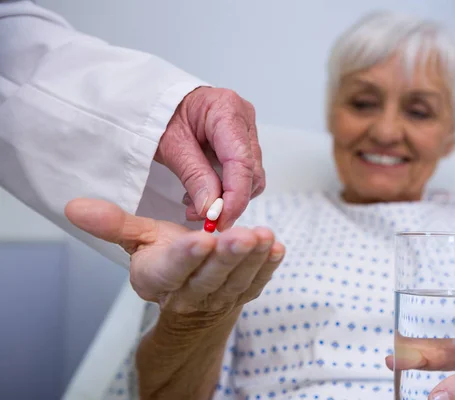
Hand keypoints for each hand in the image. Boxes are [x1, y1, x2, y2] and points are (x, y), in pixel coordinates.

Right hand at [65, 198, 283, 324]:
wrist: (186, 296)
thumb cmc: (163, 260)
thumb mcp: (137, 240)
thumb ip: (113, 224)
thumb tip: (75, 206)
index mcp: (160, 278)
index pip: (173, 269)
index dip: (187, 257)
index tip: (201, 240)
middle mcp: (191, 292)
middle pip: (211, 276)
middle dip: (228, 257)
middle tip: (244, 236)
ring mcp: (220, 296)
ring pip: (238, 280)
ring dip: (253, 259)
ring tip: (264, 236)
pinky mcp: (243, 293)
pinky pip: (257, 282)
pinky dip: (268, 267)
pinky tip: (276, 248)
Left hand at [155, 87, 264, 229]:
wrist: (157, 102)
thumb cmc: (160, 115)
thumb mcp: (171, 146)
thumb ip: (195, 177)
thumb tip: (211, 209)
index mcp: (227, 110)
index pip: (241, 162)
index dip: (235, 197)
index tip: (221, 220)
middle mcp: (244, 118)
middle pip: (251, 171)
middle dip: (230, 200)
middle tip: (203, 218)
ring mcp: (246, 129)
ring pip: (251, 175)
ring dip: (228, 196)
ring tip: (197, 203)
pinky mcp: (242, 141)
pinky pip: (244, 172)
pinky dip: (227, 187)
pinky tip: (205, 191)